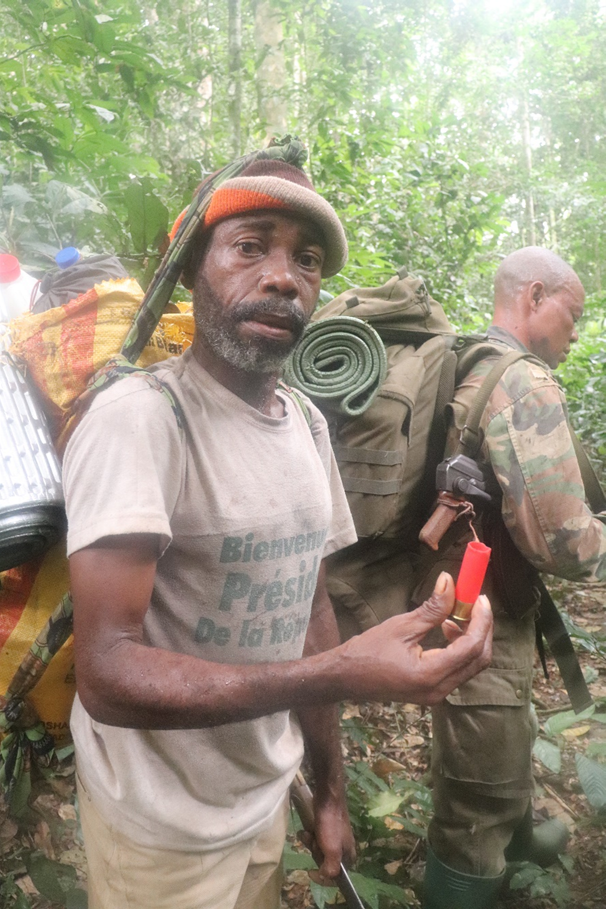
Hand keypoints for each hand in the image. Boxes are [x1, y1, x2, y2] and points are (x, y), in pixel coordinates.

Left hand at [300, 788, 355, 881]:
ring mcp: (333, 839)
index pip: (337, 878)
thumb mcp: (332, 850)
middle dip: (316, 853)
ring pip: (318, 850)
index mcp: (348, 857)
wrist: (327, 799)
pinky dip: (309, 835)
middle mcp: (342, 850)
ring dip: (311, 843)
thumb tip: (323, 877)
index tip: (311, 872)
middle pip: (325, 863)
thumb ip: (331, 869)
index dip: (323, 877)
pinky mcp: (325, 830)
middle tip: (316, 843)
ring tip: (310, 834)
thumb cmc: (331, 825)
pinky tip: (307, 830)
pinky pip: (315, 839)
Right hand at [338, 572, 492, 704]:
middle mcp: (439, 690)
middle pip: (478, 660)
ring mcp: (437, 695)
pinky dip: (461, 649)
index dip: (482, 621)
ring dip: (472, 638)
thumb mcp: (402, 625)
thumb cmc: (369, 650)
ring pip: (471, 666)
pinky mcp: (433, 692)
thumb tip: (450, 582)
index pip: (471, 648)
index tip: (480, 598)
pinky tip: (447, 629)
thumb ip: (432, 608)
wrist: (346, 676)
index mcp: (430, 675)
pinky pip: (459, 670)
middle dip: (483, 630)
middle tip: (477, 604)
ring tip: (458, 614)